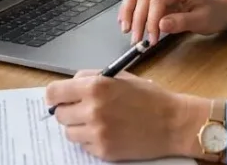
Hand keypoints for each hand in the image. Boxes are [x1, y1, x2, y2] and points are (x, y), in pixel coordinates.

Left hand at [46, 71, 209, 161]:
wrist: (172, 122)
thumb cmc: (148, 97)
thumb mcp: (120, 77)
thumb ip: (91, 78)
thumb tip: (68, 85)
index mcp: (95, 86)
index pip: (54, 93)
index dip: (54, 96)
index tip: (58, 99)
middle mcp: (93, 109)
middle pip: (59, 114)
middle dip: (69, 111)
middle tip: (84, 110)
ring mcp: (97, 132)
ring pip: (69, 132)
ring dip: (79, 127)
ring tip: (99, 121)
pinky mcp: (103, 150)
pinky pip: (84, 145)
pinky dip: (92, 140)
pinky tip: (109, 132)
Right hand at [118, 0, 226, 43]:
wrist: (217, 10)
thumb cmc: (212, 14)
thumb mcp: (201, 21)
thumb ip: (181, 22)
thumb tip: (161, 25)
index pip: (157, 0)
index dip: (151, 20)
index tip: (152, 39)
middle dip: (138, 20)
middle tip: (136, 41)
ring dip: (128, 12)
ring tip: (126, 30)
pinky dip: (129, 9)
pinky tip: (125, 22)